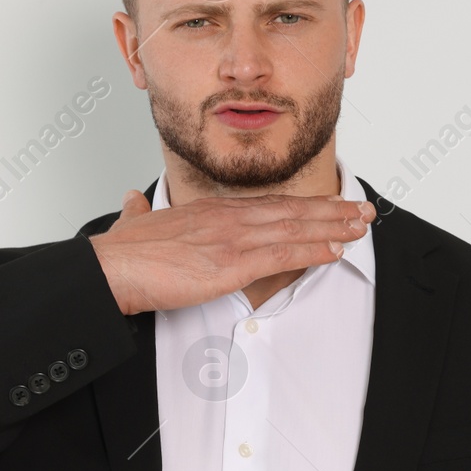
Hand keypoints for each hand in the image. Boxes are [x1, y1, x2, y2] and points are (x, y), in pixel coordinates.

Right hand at [88, 190, 375, 314]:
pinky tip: (335, 250)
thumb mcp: (133, 224)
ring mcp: (231, 239)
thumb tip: (133, 201)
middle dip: (331, 210)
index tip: (329, 205)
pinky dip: (312, 250)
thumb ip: (139, 212)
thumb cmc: (119, 253)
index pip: (268, 205)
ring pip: (294, 228)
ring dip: (333, 227)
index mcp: (210, 212)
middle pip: (291, 210)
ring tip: (361, 226)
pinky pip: (282, 254)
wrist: (107, 269)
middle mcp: (227, 218)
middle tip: (363, 209)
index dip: (304, 205)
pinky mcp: (231, 264)